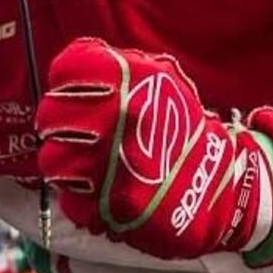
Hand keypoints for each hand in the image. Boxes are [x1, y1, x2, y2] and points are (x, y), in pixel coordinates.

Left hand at [35, 39, 272, 262]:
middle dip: (56, 123)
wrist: (220, 187)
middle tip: (69, 132)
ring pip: (52, 159)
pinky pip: (70, 198)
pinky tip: (97, 190)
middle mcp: (120, 116)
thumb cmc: (184, 132)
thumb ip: (116, 70)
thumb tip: (68, 69)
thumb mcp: (161, 82)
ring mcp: (115, 162)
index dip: (64, 83)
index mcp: (132, 81)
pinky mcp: (113, 205)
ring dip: (61, 162)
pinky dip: (78, 196)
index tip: (70, 94)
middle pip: (51, 114)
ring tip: (81, 164)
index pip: (67, 68)